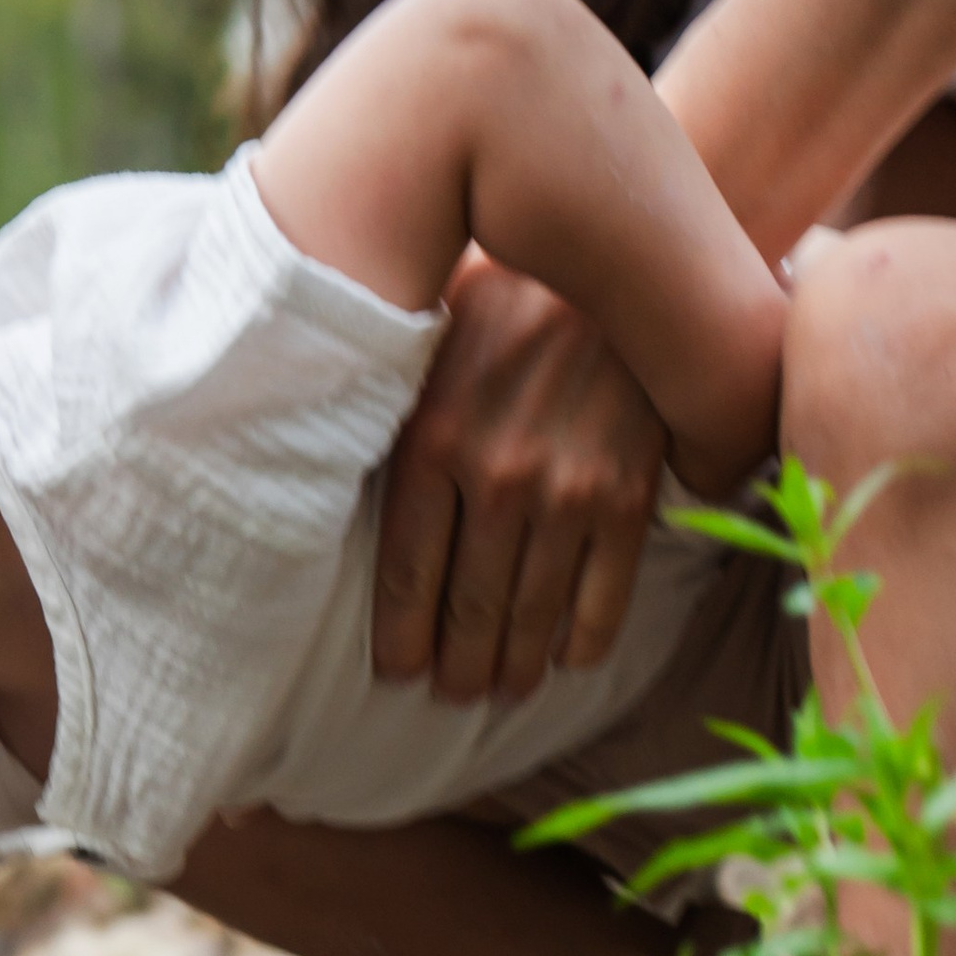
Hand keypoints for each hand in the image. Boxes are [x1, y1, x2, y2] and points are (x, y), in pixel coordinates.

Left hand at [372, 250, 665, 701]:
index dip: (402, 639)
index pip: (406, 576)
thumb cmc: (506, 301)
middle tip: (454, 693)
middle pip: (469, 608)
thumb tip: (325, 461)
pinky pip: (604, 595)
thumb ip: (393, 416)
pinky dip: (584, 639)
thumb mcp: (429, 346)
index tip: (400, 673)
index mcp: (432, 443)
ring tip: (505, 688)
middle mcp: (497, 476)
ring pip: (532, 614)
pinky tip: (567, 659)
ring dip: (516, 665)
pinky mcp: (630, 494)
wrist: (618, 261)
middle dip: (459, 664)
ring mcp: (569, 491)